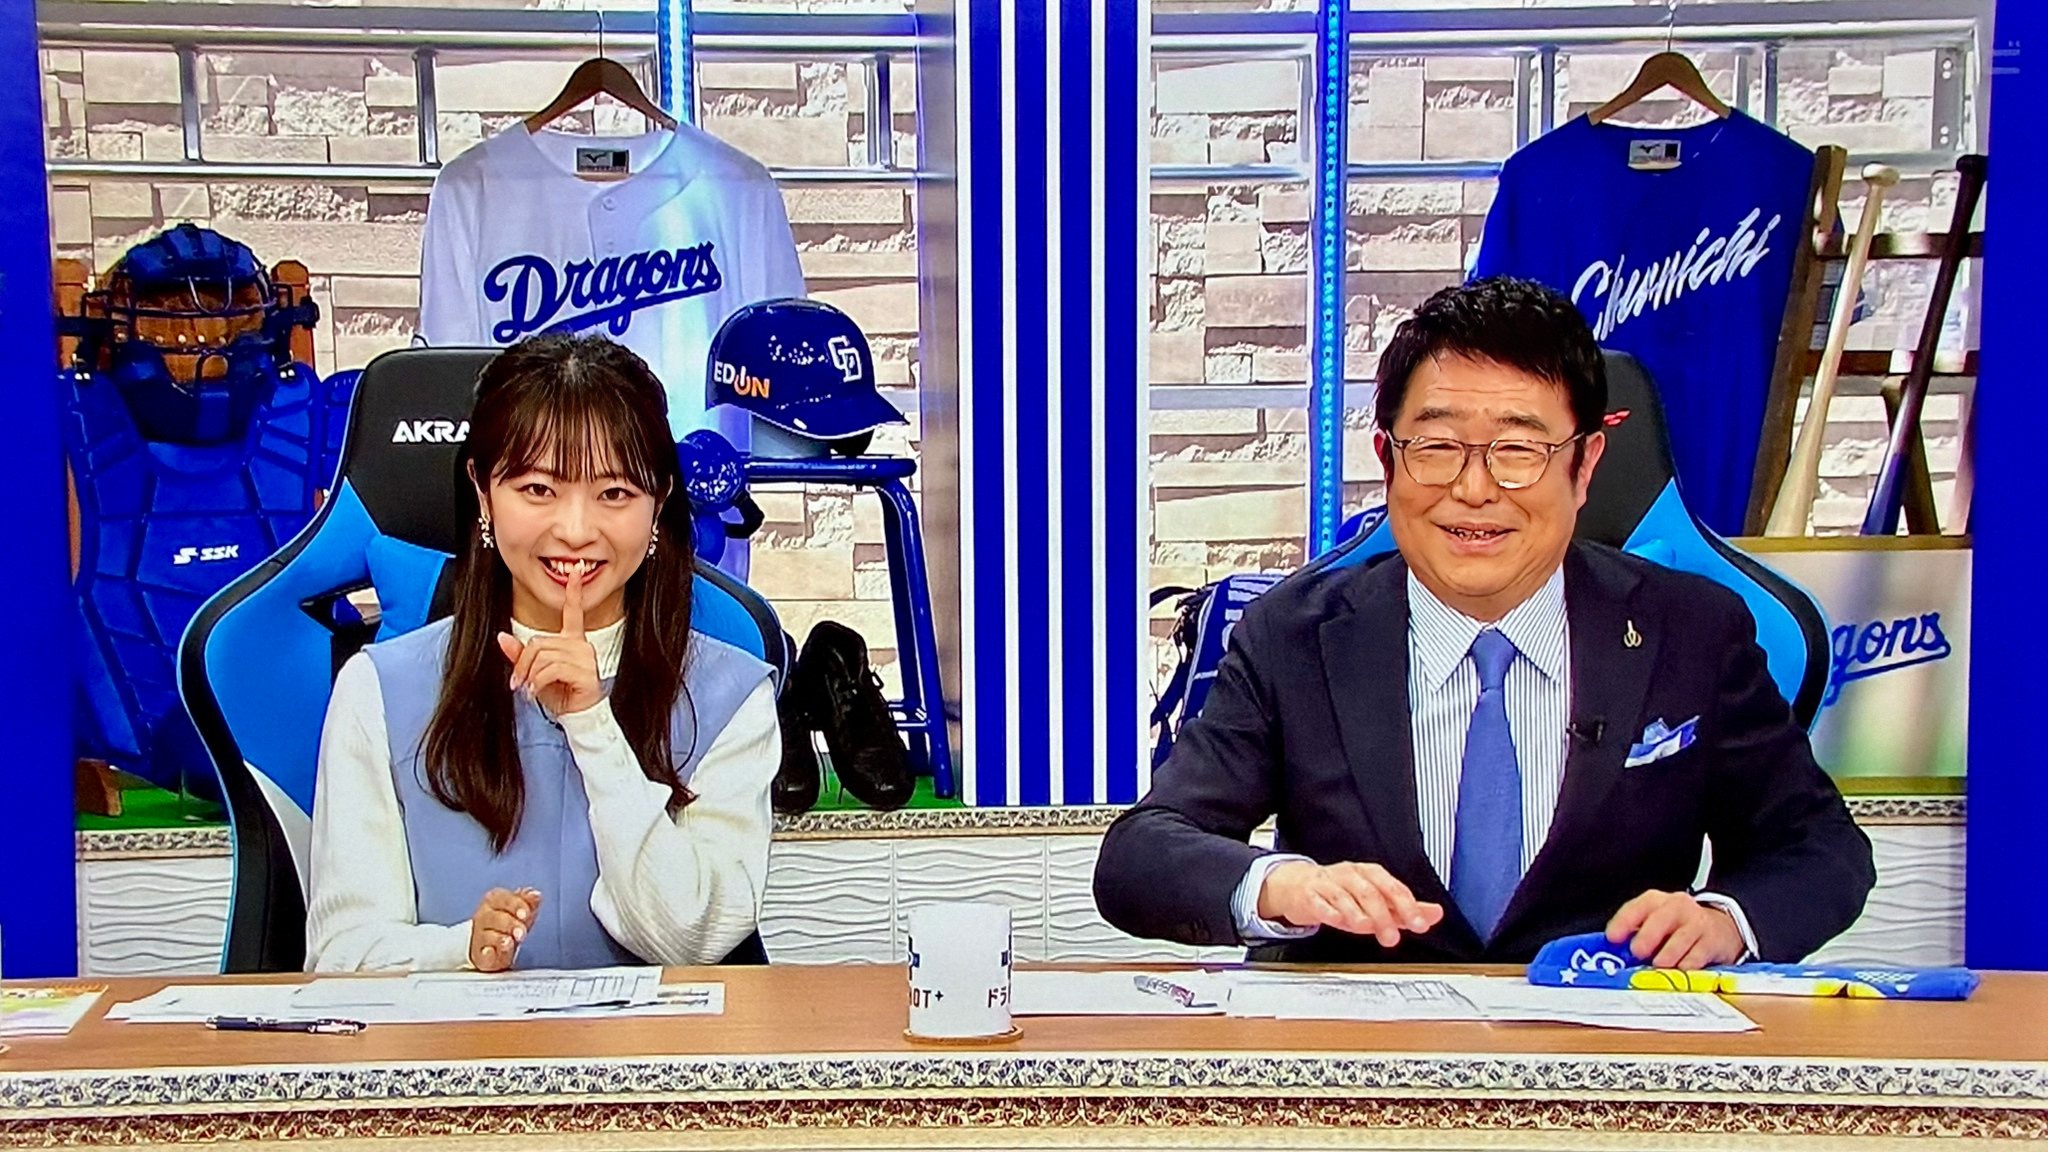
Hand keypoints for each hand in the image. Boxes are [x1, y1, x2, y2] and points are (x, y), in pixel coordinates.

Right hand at [468, 887, 542, 971]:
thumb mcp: (521, 911)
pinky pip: (482, 954)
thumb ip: (529, 902)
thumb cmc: (509, 924)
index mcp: (493, 901)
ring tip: (509, 942)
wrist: (494, 947)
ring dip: (499, 939)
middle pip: (493, 917)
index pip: (501, 898)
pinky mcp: (480, 955)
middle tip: (521, 933)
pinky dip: (487, 953)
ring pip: (486, 936)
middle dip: (510, 924)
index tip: (525, 914)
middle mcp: (483, 917)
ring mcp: (480, 937)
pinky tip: (491, 952)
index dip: (515, 905)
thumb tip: (536, 894)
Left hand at [496, 566, 602, 715]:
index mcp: (572, 640)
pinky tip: (536, 693)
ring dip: (529, 676)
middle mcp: (581, 644)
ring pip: (543, 657)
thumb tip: (502, 636)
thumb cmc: (561, 693)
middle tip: (517, 683)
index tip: (576, 570)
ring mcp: (584, 656)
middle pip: (539, 642)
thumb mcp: (534, 673)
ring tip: (527, 690)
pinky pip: (550, 669)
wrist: (578, 715)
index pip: (573, 611)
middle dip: (523, 663)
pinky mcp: (585, 671)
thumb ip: (520, 655)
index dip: (574, 590)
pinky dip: (537, 683)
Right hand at [1255, 860, 1444, 946]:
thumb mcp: (1375, 899)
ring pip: (1343, 895)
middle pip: (1370, 892)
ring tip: (1365, 927)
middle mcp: (1350, 875)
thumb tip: (1435, 914)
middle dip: (1383, 915)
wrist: (1299, 886)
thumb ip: (1404, 908)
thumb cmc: (1341, 893)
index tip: (1420, 924)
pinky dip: (1328, 911)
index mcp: (1370, 874)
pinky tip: (1335, 920)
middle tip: (1392, 937)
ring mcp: (1328, 883)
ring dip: (1355, 912)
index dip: (1408, 906)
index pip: (1393, 888)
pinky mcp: (1309, 895)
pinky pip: (1318, 902)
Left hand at [1606, 890, 1744, 969]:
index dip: (1623, 922)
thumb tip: (1613, 955)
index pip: (1637, 907)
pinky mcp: (1712, 941)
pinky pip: (1697, 956)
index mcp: (1655, 901)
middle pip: (1660, 919)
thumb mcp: (1654, 924)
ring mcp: (1697, 923)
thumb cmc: (1676, 929)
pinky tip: (1679, 972)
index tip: (1612, 938)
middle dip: (1646, 938)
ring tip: (1658, 966)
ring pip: (1680, 939)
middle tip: (1637, 954)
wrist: (1719, 929)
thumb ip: (1635, 935)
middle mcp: (1677, 907)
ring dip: (1666, 956)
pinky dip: (1686, 966)